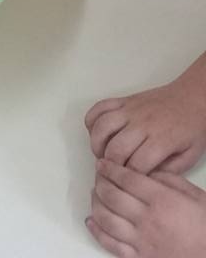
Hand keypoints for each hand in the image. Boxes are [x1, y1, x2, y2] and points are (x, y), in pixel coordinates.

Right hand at [85, 66, 205, 174]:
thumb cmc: (191, 129)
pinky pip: (99, 107)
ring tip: (101, 155)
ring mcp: (130, 109)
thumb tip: (145, 180)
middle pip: (115, 149)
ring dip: (96, 144)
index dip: (129, 179)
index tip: (128, 183)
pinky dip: (91, 120)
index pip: (136, 166)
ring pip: (102, 127)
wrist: (191, 98)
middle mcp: (142, 124)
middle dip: (111, 166)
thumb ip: (168, 172)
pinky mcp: (123, 100)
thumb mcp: (188, 156)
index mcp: (161, 140)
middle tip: (112, 172)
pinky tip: (96, 132)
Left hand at [87, 158, 205, 257]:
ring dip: (96, 203)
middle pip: (112, 196)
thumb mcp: (194, 195)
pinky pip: (111, 244)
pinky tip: (91, 221)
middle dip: (100, 182)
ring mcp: (142, 241)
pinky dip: (97, 231)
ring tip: (95, 194)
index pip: (126, 179)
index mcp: (162, 200)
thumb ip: (169, 179)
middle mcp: (148, 219)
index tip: (102, 164)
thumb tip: (147, 171)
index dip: (109, 169)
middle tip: (98, 176)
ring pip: (106, 218)